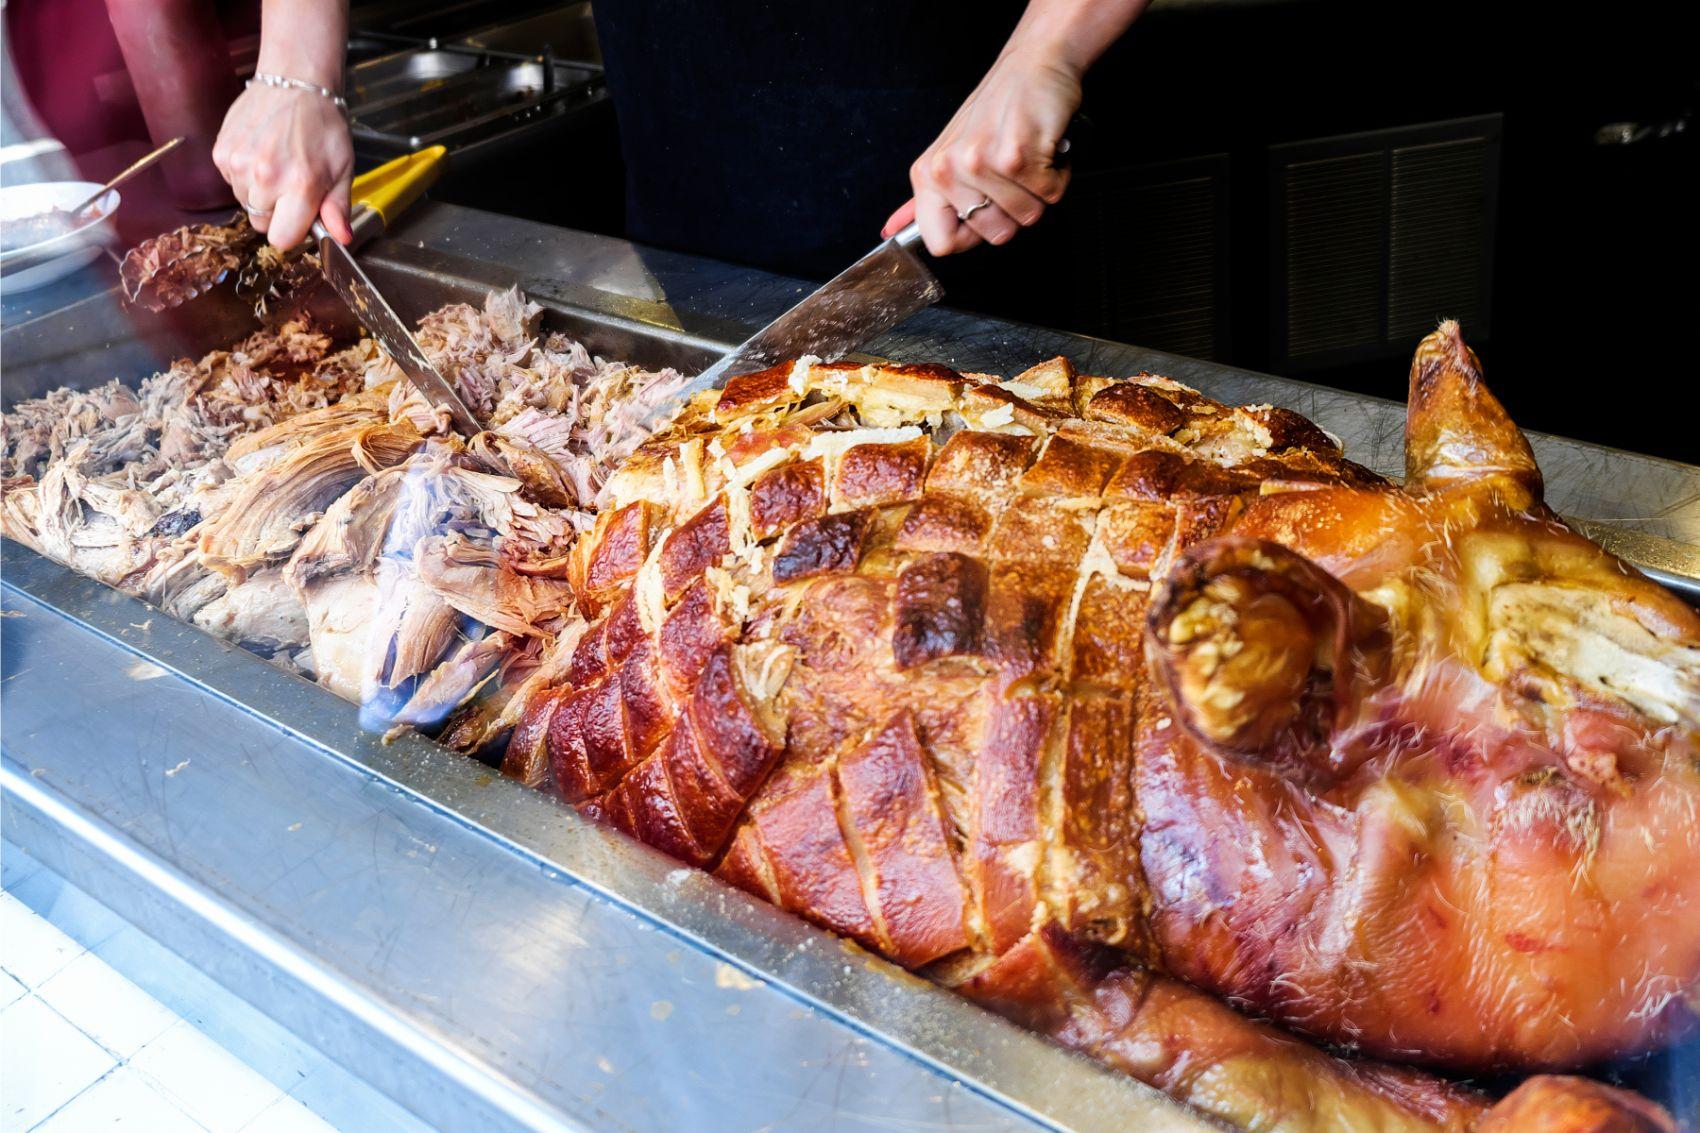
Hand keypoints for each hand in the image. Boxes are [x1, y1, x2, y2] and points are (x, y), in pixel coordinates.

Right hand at [213, 81, 353, 248]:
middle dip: (277, 211)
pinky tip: (261, 153)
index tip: (301, 216)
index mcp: (299, 186)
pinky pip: (232, 182)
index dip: (292, 231)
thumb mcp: (342, 169)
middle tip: (292, 183)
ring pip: (245, 203)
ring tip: (277, 163)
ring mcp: (238, 164)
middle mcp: (265, 177)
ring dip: (260, 192)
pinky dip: (245, 175)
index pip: (282, 239)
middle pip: (262, 223)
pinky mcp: (221, 153)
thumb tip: (342, 240)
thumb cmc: (323, 126)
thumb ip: (338, 209)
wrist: (294, 82)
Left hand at [882, 50, 1079, 255]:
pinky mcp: (1015, 156)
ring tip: (1028, 156)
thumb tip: (892, 230)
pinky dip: (1057, 174)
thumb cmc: (998, 111)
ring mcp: (979, 163)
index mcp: (928, 175)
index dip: (973, 236)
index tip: (985, 208)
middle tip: (1012, 171)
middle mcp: (947, 170)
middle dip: (1016, 210)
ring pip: (1027, 217)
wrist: (1033, 64)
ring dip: (1038, 190)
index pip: (941, 244)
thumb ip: (929, 198)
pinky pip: (1049, 195)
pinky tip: (1043, 148)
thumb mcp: (951, 154)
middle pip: (996, 236)